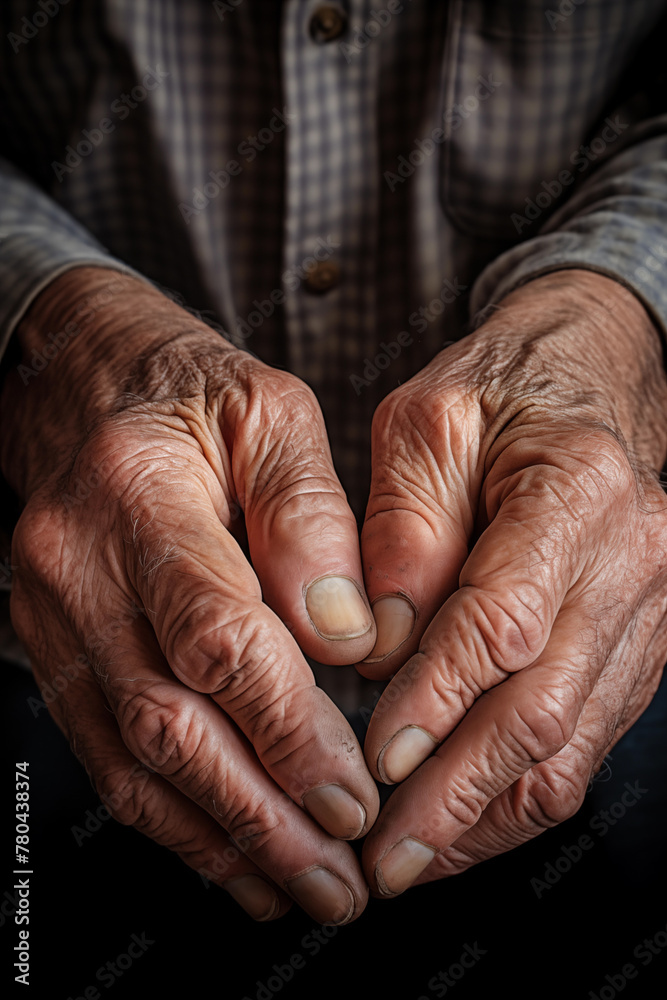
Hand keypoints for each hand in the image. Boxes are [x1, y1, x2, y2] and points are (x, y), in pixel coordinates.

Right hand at [1, 267, 378, 923]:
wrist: (86, 383)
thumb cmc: (187, 394)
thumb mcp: (271, 414)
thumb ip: (310, 518)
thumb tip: (342, 635)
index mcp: (139, 495)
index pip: (214, 638)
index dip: (287, 729)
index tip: (354, 792)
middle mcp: (79, 569)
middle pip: (167, 722)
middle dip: (261, 815)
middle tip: (336, 875)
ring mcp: (55, 618)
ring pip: (130, 759)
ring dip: (219, 837)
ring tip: (297, 887)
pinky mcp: (57, 648)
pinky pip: (107, 752)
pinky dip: (173, 817)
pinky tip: (229, 854)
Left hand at [357, 270, 666, 895]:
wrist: (582, 383)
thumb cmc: (495, 394)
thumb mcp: (425, 422)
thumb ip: (402, 525)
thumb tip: (378, 642)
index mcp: (577, 488)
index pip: (502, 621)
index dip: (437, 700)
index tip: (376, 763)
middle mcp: (633, 558)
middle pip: (544, 706)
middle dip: (455, 794)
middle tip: (382, 856)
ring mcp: (648, 611)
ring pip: (572, 745)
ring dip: (487, 816)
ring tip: (410, 862)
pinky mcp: (637, 647)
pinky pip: (585, 742)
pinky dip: (520, 795)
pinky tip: (461, 825)